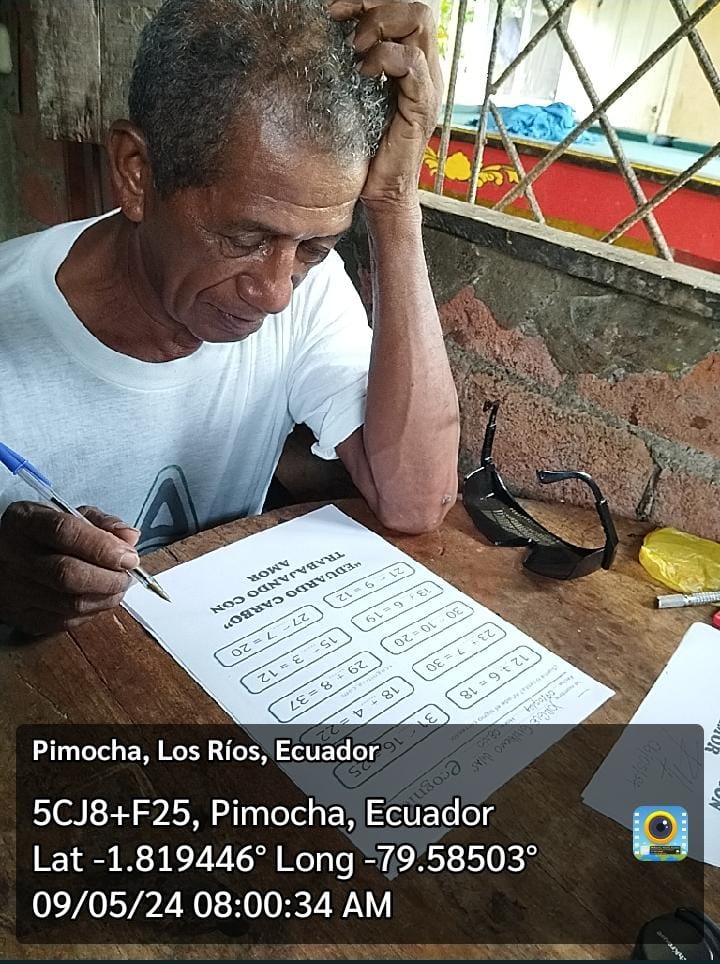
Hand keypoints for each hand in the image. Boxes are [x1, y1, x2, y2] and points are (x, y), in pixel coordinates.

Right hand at [0, 503, 140, 635]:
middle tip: (127, 575)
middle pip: (66, 574)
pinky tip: (99, 599)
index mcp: (25, 522)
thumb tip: (130, 537)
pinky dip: (91, 613)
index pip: (64, 532)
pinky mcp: (21, 617)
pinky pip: (64, 622)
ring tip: (117, 587)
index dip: (103, 547)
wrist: (6, 559)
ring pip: (69, 604)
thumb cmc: (44, 535)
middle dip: (109, 578)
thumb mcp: (70, 515)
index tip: (129, 556)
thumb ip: (102, 523)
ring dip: (105, 598)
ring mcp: (14, 590)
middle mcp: (14, 556)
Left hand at [329, 0, 442, 206]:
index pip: (404, 8)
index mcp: (411, 63)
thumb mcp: (354, 99)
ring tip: (354, 45)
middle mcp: (424, 69)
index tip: (335, 9)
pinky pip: (411, 61)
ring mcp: (426, 85)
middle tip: (340, 18)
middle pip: (416, 6)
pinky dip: (383, 58)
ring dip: (380, 23)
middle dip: (373, 2)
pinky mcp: (422, 105)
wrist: (381, 193)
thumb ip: (350, 67)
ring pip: (419, 21)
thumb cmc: (365, 151)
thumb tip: (318, 40)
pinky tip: (362, 73)